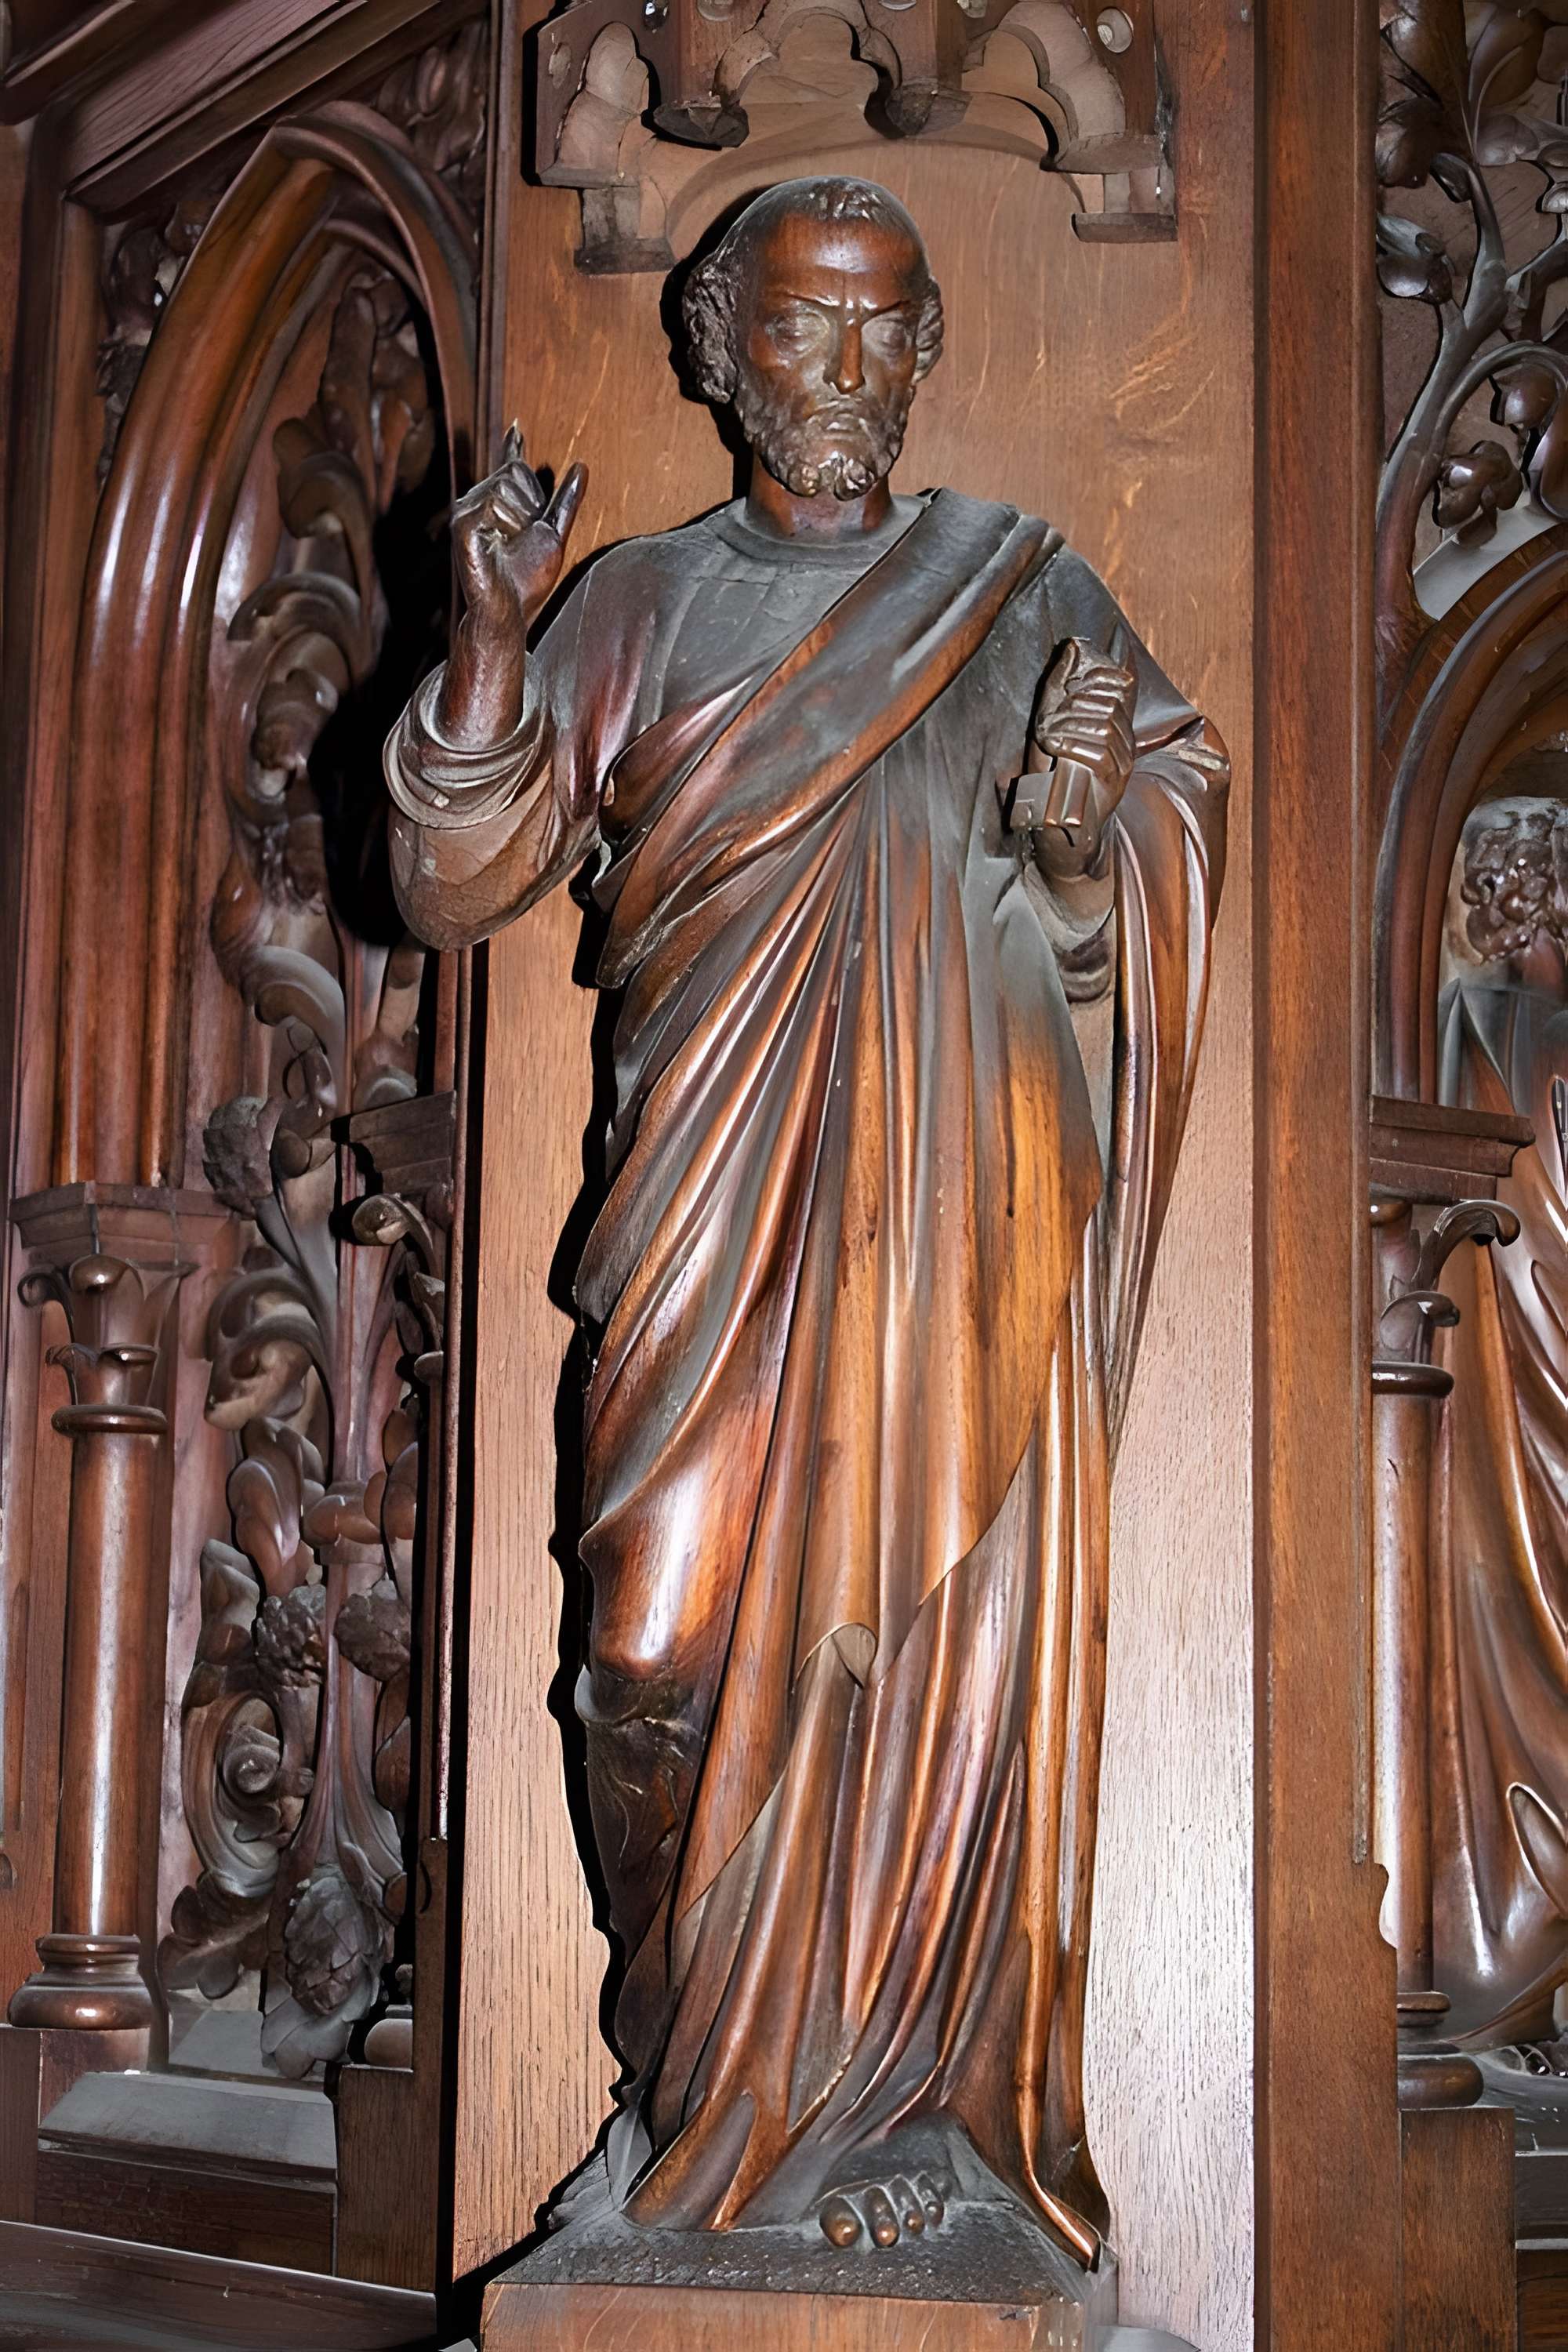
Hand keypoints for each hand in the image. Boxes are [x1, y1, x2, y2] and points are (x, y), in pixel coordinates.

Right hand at [451, 423, 586, 631]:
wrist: (507, 612)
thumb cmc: (526, 581)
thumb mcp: (554, 535)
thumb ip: (565, 502)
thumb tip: (581, 466)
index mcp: (497, 503)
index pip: (509, 467)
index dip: (512, 447)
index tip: (517, 428)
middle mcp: (477, 501)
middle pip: (514, 473)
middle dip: (530, 506)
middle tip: (521, 540)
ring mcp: (465, 511)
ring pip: (504, 487)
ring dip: (519, 520)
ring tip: (508, 547)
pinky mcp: (460, 524)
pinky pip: (492, 502)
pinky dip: (505, 525)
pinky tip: (497, 546)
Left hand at [1029, 637, 1137, 876]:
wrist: (1057, 830)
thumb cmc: (1051, 779)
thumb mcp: (1051, 727)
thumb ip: (1059, 691)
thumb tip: (1071, 648)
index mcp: (1112, 724)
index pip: (1115, 687)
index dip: (1093, 679)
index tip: (1065, 688)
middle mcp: (1124, 742)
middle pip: (1108, 706)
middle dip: (1073, 707)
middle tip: (1046, 722)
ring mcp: (1123, 764)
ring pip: (1105, 728)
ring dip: (1070, 726)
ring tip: (1047, 737)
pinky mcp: (1114, 785)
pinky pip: (1101, 754)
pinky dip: (1074, 744)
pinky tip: (1055, 746)